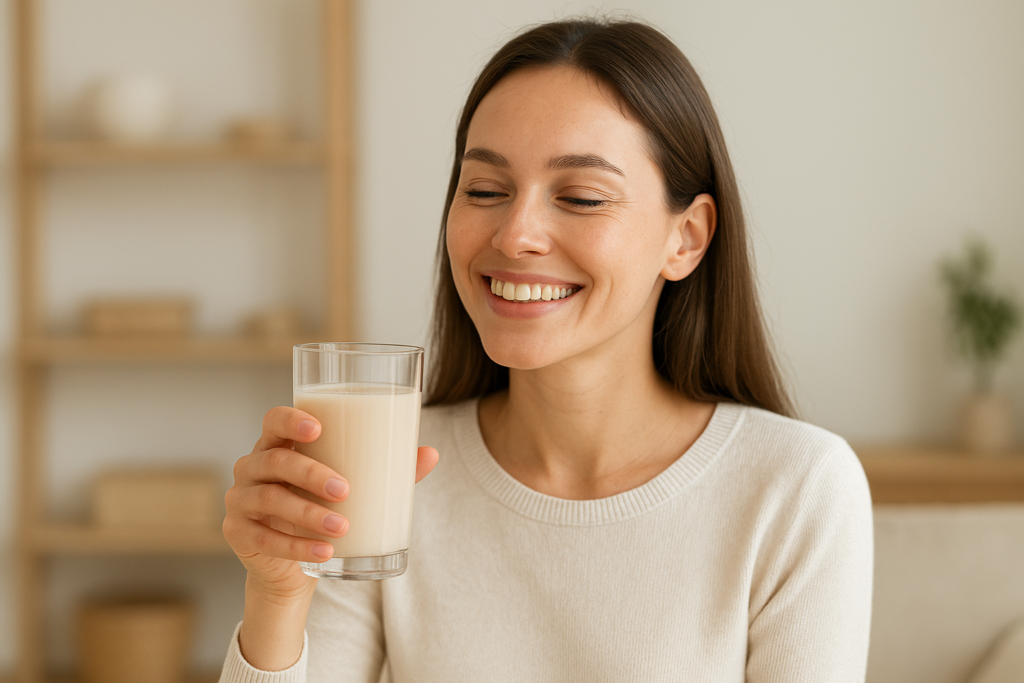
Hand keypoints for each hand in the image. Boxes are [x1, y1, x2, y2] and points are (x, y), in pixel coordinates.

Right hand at [223, 406, 439, 602]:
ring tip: (342, 528)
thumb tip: (432, 454)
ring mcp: (240, 499)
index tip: (319, 428)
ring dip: (309, 515)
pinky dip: (297, 546)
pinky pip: (265, 538)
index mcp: (277, 444)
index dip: (291, 420)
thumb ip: (387, 468)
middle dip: (312, 474)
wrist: (293, 564)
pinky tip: (325, 552)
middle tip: (346, 490)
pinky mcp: (237, 533)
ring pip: (272, 500)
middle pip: (277, 460)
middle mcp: (252, 466)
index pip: (273, 419)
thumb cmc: (324, 508)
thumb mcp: (352, 486)